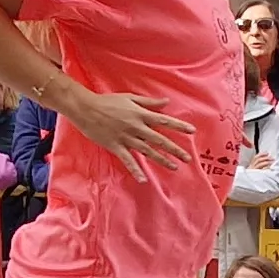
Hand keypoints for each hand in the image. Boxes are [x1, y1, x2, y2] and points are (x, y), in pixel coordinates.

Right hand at [53, 87, 200, 180]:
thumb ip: (149, 102)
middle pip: (159, 140)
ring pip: (147, 151)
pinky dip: (135, 170)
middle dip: (175, 149)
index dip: (179, 126)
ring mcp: (126, 138)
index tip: (192, 131)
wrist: (85, 108)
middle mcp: (136, 128)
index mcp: (140, 115)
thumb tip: (166, 102)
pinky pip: (128, 160)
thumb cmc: (108, 101)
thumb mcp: (130, 98)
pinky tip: (144, 180)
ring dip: (161, 160)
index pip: (164, 121)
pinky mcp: (115, 146)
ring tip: (174, 167)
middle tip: (188, 158)